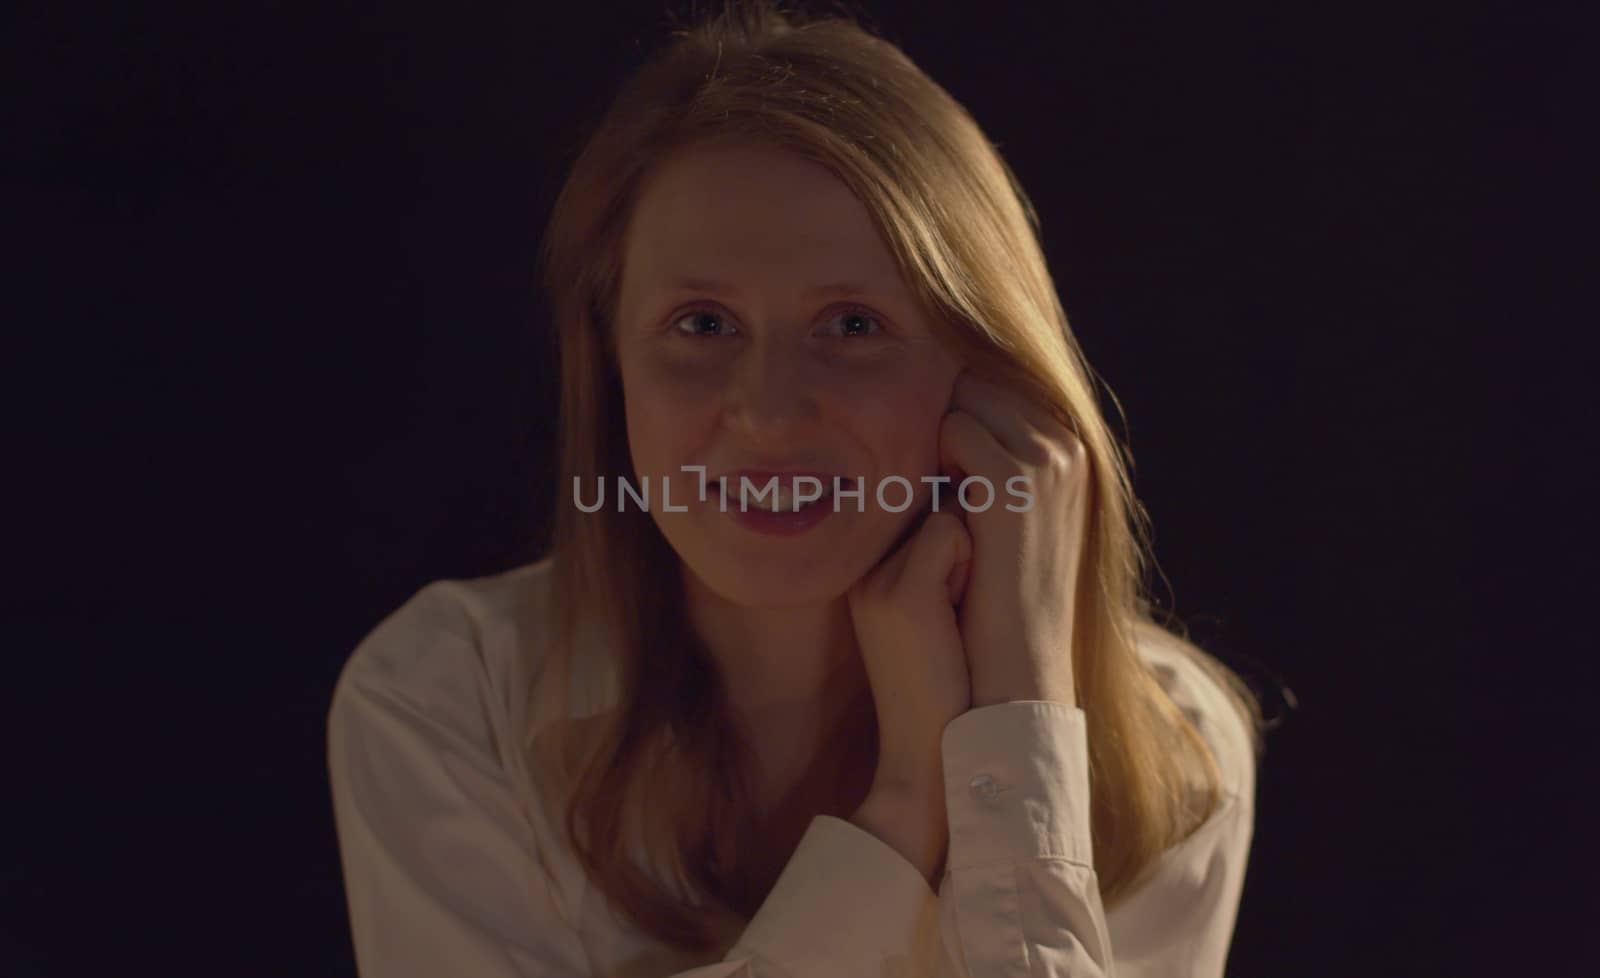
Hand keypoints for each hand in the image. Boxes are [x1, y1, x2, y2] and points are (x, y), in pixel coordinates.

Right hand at [846, 506, 971, 881]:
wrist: (930, 753)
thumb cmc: (949, 682)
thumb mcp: (935, 609)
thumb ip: (938, 554)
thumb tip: (972, 498)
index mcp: (868, 573)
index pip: (924, 505)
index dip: (958, 541)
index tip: (952, 598)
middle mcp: (863, 569)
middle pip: (937, 504)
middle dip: (965, 544)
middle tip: (954, 612)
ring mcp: (877, 578)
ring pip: (948, 512)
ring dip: (971, 555)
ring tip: (955, 616)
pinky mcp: (902, 593)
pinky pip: (952, 531)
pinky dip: (969, 566)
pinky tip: (956, 616)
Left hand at [940, 370, 1090, 707]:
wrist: (1016, 658)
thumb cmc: (999, 596)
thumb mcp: (1009, 518)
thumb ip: (997, 464)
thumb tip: (954, 416)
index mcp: (1074, 450)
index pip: (1002, 386)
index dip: (958, 411)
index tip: (936, 455)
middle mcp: (1069, 445)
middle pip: (983, 383)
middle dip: (946, 414)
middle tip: (926, 472)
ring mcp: (1047, 459)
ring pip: (966, 400)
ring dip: (937, 437)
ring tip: (933, 495)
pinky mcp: (1015, 479)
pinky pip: (953, 429)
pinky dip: (932, 458)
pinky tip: (933, 503)